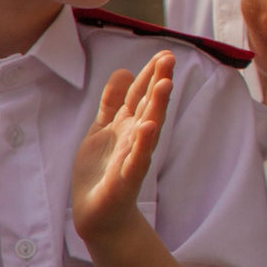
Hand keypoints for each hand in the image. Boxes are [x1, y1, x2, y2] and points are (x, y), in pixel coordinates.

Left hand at [72, 53, 173, 248]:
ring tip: (164, 84)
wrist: (97, 213)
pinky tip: (147, 126)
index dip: (151, 74)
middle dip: (159, 83)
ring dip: (157, 107)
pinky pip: (136, 159)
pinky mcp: (126, 180)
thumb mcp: (102, 129)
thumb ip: (112, 102)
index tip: (164, 53)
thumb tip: (124, 71)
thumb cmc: (101, 172)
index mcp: (128, 125)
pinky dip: (142, 143)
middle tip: (169, 59)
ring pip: (148, 128)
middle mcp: (135, 138)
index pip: (141, 95)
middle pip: (149, 106)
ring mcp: (133, 158)